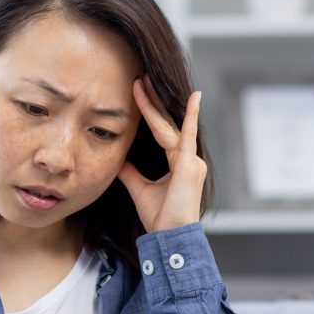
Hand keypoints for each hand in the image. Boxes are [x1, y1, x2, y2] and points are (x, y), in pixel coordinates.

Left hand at [118, 75, 206, 232]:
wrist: (169, 236)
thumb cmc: (159, 217)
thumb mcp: (139, 188)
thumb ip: (130, 172)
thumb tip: (118, 157)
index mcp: (178, 163)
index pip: (162, 131)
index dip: (151, 112)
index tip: (140, 92)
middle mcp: (187, 158)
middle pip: (166, 123)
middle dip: (153, 101)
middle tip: (141, 78)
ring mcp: (191, 160)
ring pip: (170, 126)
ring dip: (156, 104)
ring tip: (145, 82)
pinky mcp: (190, 164)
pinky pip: (188, 136)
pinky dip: (190, 117)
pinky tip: (194, 97)